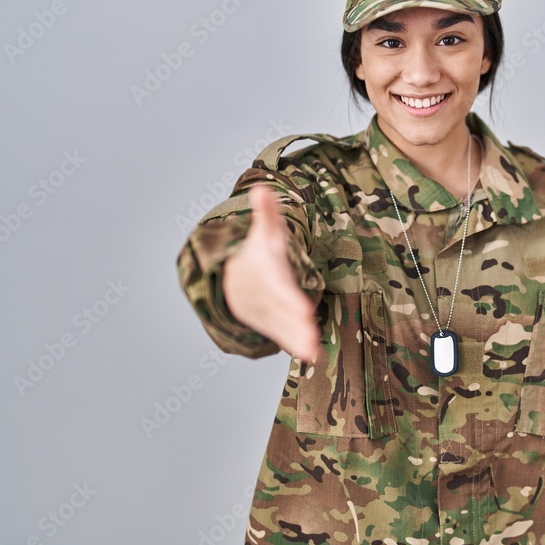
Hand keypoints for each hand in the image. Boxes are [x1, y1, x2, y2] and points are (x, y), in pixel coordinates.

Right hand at [222, 184, 322, 362]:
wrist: (232, 280)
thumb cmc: (257, 254)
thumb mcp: (263, 232)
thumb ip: (266, 213)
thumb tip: (263, 189)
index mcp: (265, 273)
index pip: (278, 288)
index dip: (290, 299)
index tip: (304, 310)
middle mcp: (266, 296)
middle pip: (282, 312)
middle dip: (295, 325)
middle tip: (310, 339)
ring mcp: (268, 312)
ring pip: (283, 327)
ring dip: (297, 339)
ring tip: (313, 350)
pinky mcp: (272, 323)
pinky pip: (284, 335)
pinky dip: (295, 344)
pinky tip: (312, 355)